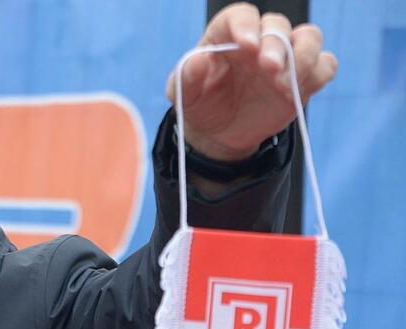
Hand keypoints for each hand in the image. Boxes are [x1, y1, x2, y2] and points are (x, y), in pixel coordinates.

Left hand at [166, 2, 338, 160]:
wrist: (219, 133)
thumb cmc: (200, 104)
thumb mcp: (183, 95)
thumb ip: (187, 77)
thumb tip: (196, 60)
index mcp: (227, 35)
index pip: (241, 15)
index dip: (246, 25)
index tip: (246, 45)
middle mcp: (259, 40)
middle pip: (277, 25)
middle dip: (276, 45)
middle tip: (268, 69)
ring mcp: (284, 57)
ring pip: (309, 37)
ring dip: (303, 56)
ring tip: (284, 84)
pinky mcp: (304, 78)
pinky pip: (325, 65)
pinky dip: (319, 73)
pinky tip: (299, 92)